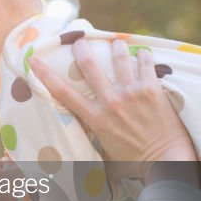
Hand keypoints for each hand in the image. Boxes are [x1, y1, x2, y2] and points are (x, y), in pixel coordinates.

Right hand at [29, 38, 196, 178]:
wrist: (166, 161)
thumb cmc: (135, 159)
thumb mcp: (105, 146)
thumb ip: (95, 129)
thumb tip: (85, 119)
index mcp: (95, 118)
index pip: (63, 92)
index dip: (44, 74)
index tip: (33, 59)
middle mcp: (110, 102)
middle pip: (89, 64)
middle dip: (81, 47)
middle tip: (80, 39)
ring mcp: (131, 93)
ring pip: (118, 57)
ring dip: (115, 47)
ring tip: (116, 44)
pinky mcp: (151, 89)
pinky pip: (145, 62)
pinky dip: (143, 56)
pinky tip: (142, 54)